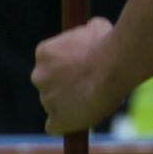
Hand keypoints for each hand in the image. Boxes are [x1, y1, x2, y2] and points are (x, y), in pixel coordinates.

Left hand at [33, 17, 126, 135]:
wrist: (113, 66)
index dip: (67, 65)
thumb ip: (86, 32)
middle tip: (89, 84)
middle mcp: (39, 76)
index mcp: (44, 53)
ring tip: (96, 97)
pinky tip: (80, 118)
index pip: (49, 62)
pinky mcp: (57, 120)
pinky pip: (55, 126)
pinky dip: (66, 124)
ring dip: (70, 103)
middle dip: (65, 85)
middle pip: (49, 84)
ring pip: (56, 104)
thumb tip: (91, 30)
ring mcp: (47, 99)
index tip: (81, 67)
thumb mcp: (96, 27)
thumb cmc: (107, 44)